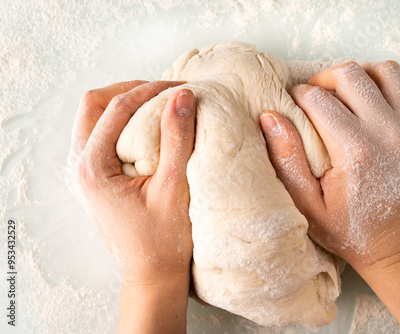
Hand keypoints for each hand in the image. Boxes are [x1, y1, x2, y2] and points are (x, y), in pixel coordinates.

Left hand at [66, 80, 195, 281]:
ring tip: (156, 105)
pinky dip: (122, 122)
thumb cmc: (163, 239)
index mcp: (92, 168)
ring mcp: (85, 172)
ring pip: (93, 118)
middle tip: (162, 91)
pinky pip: (101, 134)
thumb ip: (177, 139)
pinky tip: (148, 128)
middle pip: (93, 105)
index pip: (116, 109)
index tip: (180, 88)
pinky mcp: (96, 177)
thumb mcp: (173, 187)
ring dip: (123, 104)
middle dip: (128, 91)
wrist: (152, 273)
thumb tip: (182, 96)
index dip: (150, 91)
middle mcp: (81, 166)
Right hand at [260, 61, 399, 269]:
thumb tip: (270, 116)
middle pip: (351, 74)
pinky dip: (393, 85)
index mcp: (354, 151)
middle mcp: (386, 133)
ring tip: (345, 94)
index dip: (297, 95)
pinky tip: (376, 102)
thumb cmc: (346, 228)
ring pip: (385, 70)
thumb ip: (287, 160)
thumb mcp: (306, 204)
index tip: (292, 104)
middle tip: (314, 97)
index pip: (318, 98)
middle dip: (324, 79)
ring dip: (360, 76)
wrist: (394, 244)